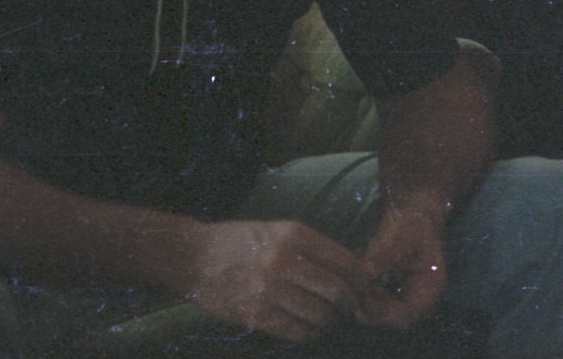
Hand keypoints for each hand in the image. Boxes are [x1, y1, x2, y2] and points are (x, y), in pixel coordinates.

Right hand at [184, 219, 373, 342]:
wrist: (194, 257)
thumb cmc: (239, 241)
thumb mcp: (276, 229)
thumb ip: (310, 248)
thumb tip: (349, 272)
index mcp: (293, 234)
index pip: (344, 260)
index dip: (362, 280)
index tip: (368, 290)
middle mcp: (285, 260)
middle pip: (337, 291)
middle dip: (351, 305)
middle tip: (353, 310)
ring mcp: (270, 289)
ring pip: (320, 315)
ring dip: (331, 322)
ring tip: (330, 320)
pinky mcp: (257, 314)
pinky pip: (298, 331)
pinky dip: (310, 333)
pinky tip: (309, 328)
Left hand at [356, 204, 448, 329]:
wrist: (414, 216)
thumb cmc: (411, 224)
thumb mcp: (399, 236)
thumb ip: (383, 256)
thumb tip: (362, 274)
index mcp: (430, 288)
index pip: (407, 315)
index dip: (383, 314)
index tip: (360, 302)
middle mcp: (422, 299)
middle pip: (395, 319)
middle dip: (371, 312)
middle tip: (348, 299)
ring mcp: (409, 298)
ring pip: (385, 313)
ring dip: (367, 306)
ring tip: (348, 292)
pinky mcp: (396, 293)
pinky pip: (380, 303)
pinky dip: (366, 298)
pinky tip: (352, 286)